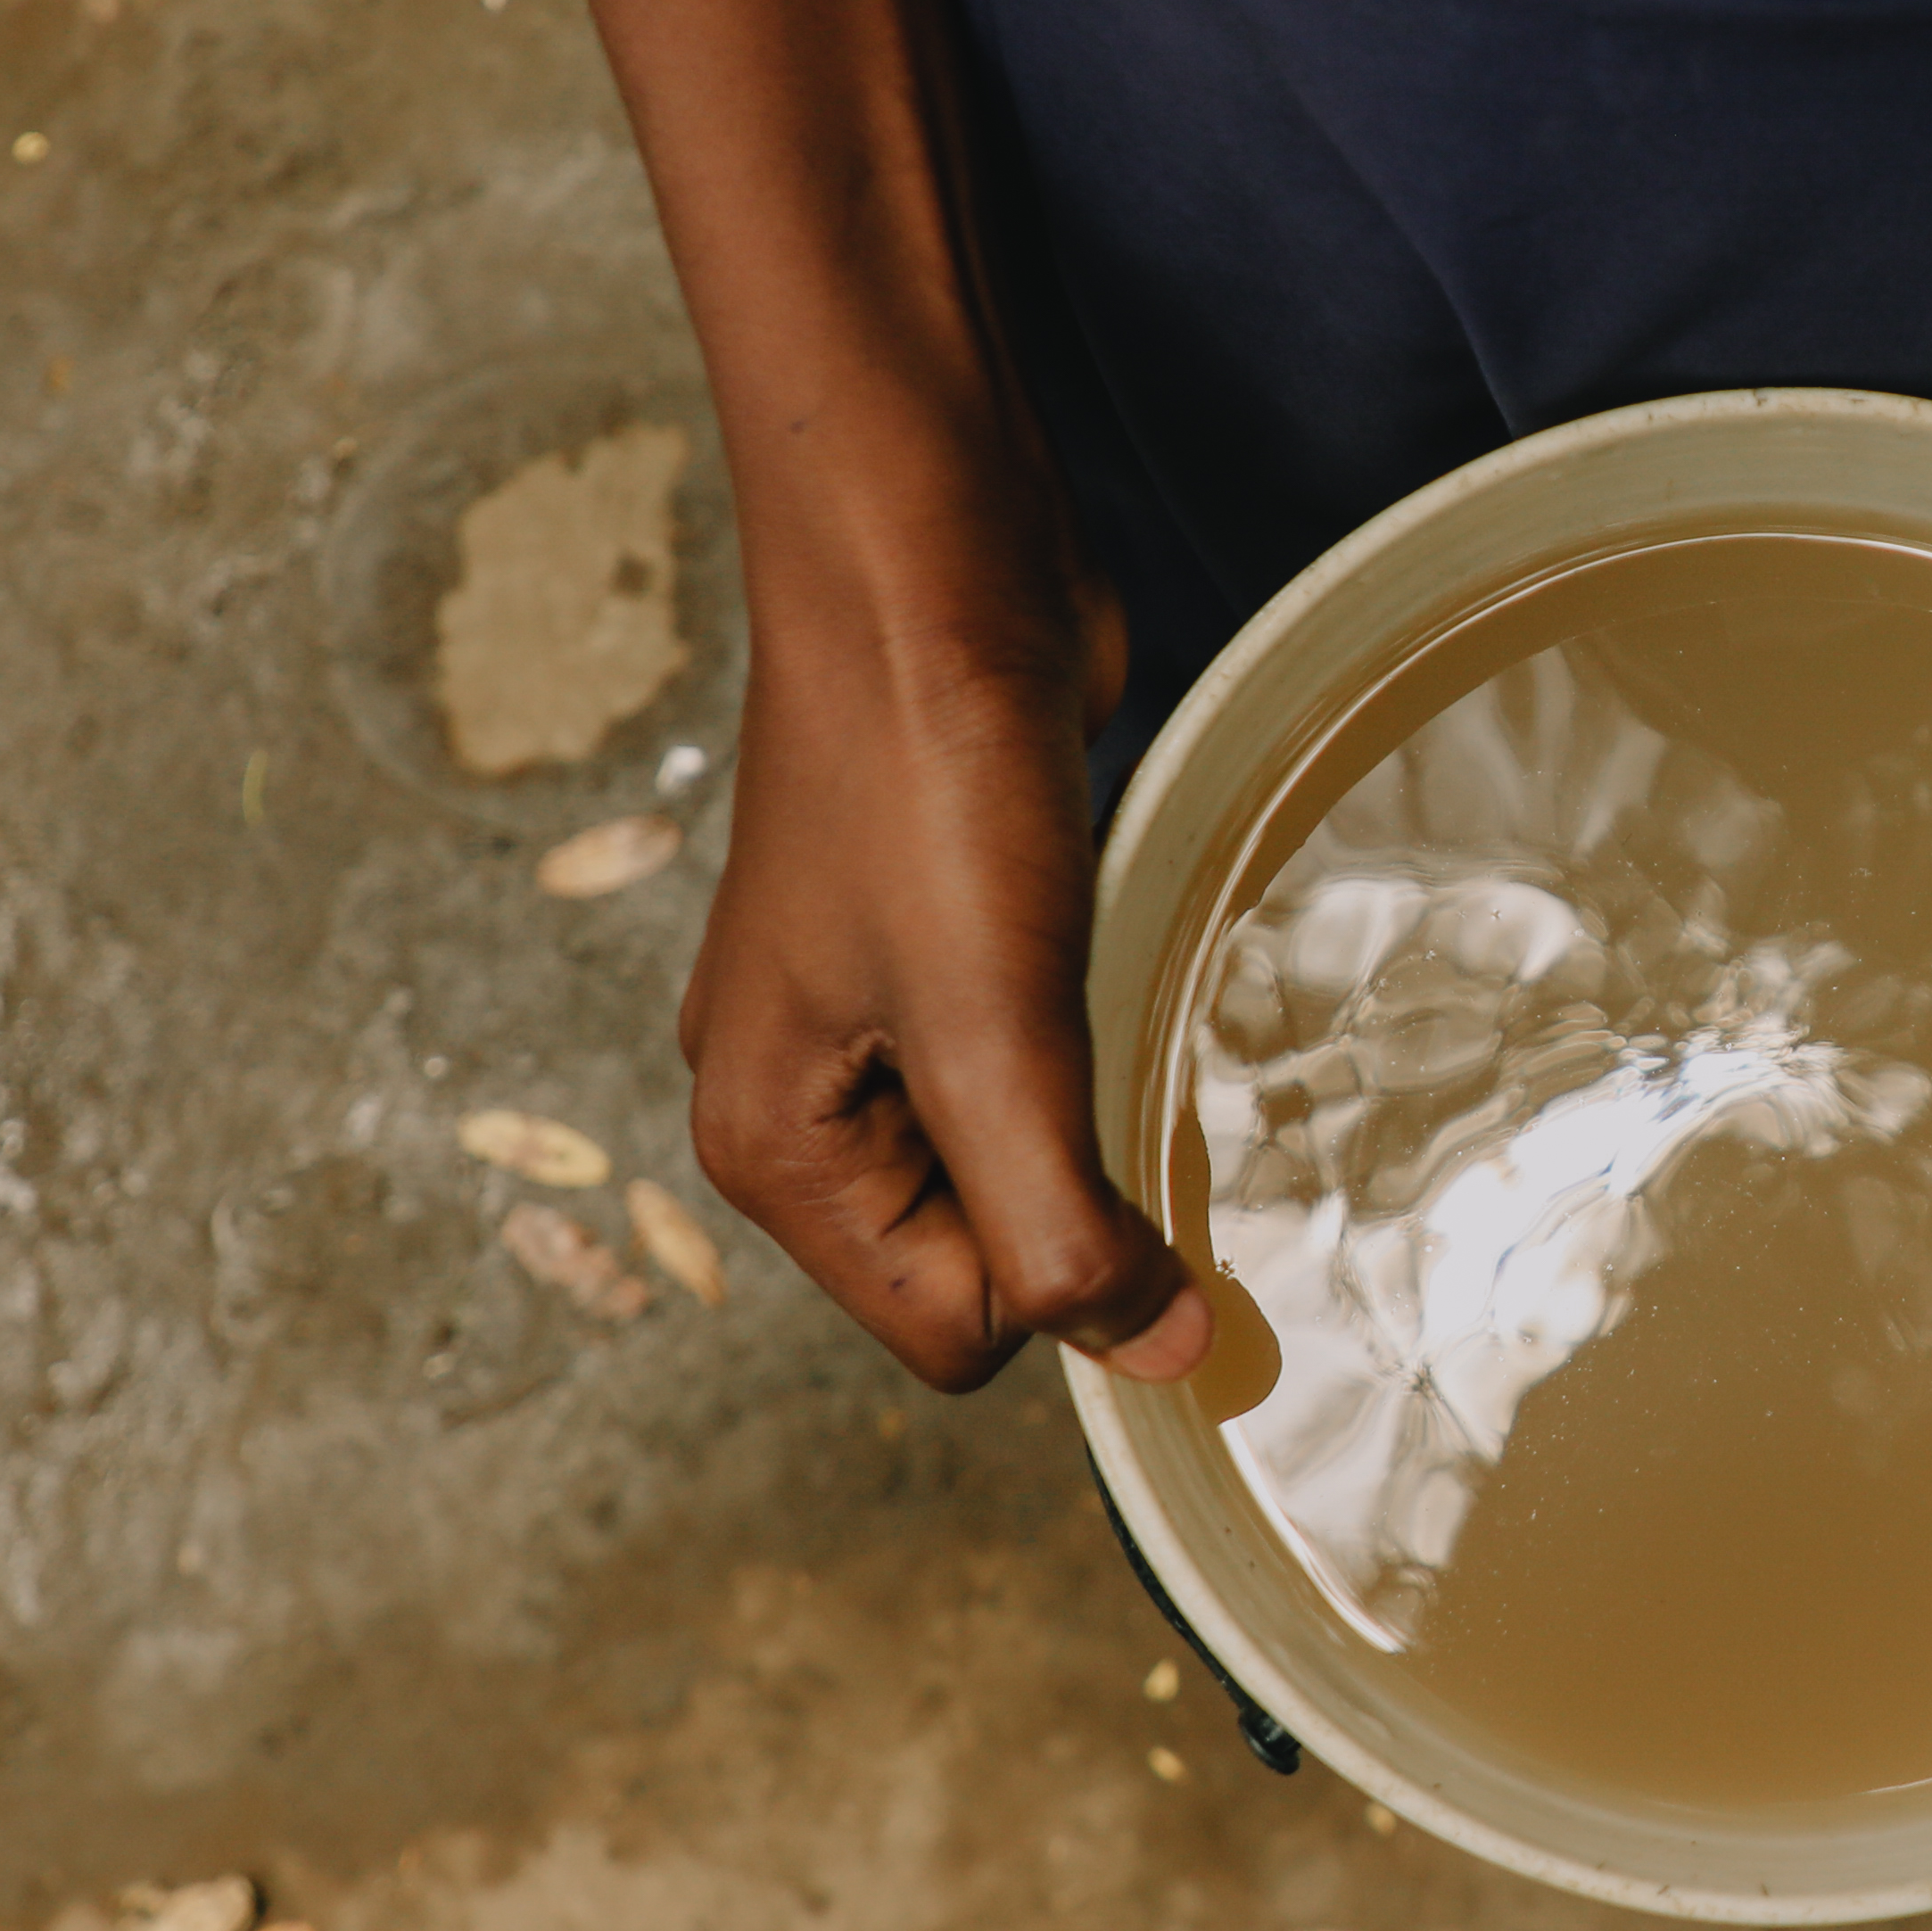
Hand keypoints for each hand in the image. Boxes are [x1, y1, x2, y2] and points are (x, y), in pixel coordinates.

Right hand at [675, 558, 1214, 1396]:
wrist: (924, 564)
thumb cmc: (929, 782)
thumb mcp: (992, 1035)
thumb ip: (1064, 1228)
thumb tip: (1160, 1365)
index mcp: (771, 1153)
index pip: (958, 1334)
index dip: (1060, 1270)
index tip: (1106, 1133)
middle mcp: (797, 1108)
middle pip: (979, 1267)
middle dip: (1066, 1190)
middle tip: (1088, 1040)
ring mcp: (858, 1027)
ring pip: (1010, 1167)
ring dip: (1078, 1114)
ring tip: (1075, 983)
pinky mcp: (930, 953)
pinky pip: (1022, 1072)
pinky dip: (1072, 1044)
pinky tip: (1071, 948)